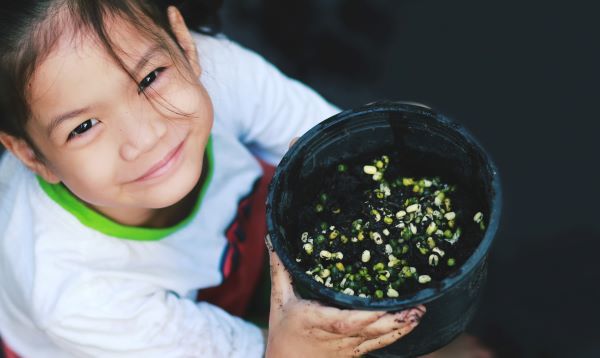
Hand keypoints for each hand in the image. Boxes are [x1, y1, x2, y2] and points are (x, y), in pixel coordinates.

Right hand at [265, 248, 424, 357]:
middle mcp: (334, 337)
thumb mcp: (278, 298)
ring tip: (419, 312)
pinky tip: (412, 322)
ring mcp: (347, 347)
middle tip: (415, 308)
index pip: (341, 321)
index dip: (362, 318)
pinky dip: (396, 334)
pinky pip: (379, 345)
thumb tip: (274, 236)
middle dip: (391, 321)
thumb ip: (281, 267)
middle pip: (367, 331)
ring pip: (377, 340)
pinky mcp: (355, 352)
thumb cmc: (283, 330)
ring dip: (400, 327)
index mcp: (314, 321)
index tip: (381, 308)